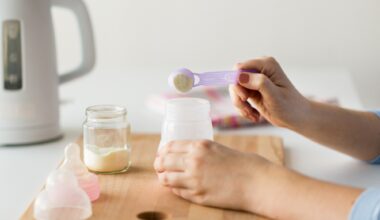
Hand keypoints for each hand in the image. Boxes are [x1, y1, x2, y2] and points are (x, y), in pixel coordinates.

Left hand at [154, 140, 271, 211]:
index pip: (168, 147)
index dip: (161, 151)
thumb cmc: (242, 164)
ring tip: (166, 178)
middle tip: (160, 167)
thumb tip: (184, 156)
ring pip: (166, 179)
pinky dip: (175, 189)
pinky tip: (178, 187)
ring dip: (164, 178)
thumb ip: (200, 151)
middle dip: (159, 165)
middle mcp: (193, 162)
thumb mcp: (217, 149)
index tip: (161, 155)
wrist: (257, 182)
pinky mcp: (198, 196)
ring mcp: (194, 180)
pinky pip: (177, 192)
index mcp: (199, 146)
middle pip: (163, 162)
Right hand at [229, 56, 309, 127]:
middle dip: (238, 96)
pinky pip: (238, 97)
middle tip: (248, 110)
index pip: (239, 68)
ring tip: (252, 115)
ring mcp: (254, 79)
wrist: (296, 117)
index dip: (237, 82)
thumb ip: (259, 83)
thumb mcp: (275, 95)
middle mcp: (259, 69)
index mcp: (266, 64)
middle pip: (234, 79)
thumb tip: (240, 76)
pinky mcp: (251, 89)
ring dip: (240, 104)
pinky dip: (243, 108)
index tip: (244, 98)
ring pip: (234, 89)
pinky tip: (254, 115)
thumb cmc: (289, 106)